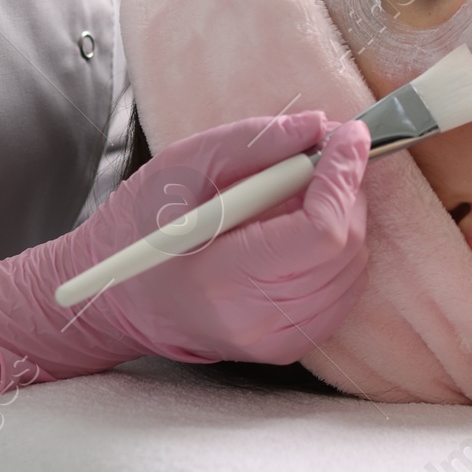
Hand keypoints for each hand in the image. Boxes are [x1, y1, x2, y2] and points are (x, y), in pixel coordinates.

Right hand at [0, 113, 370, 386]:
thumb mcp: (181, 165)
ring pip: (353, 269)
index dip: (342, 178)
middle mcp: (258, 322)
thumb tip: (319, 127)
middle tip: (328, 150)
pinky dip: (339, 247)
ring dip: (346, 216)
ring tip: (308, 186)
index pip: (320, 233)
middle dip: (348, 190)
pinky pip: (343, 288)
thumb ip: (252, 142)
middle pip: (345, 249)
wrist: (118, 299)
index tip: (348, 135)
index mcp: (225, 280)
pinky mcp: (290, 344)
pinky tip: (305, 223)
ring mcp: (277, 341)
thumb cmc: (140, 228)